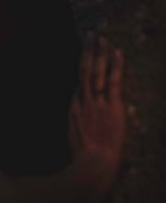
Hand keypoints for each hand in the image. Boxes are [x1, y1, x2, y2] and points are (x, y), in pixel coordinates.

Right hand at [69, 35, 125, 196]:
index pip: (81, 87)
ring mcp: (96, 104)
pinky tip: (117, 51)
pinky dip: (115, 65)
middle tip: (91, 36)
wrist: (92, 167)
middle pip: (84, 72)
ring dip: (98, 52)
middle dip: (88, 52)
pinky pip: (113, 81)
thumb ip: (102, 132)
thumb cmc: (89, 162)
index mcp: (75, 112)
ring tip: (100, 36)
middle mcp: (82, 103)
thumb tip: (126, 116)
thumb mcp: (87, 146)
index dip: (85, 70)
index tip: (89, 57)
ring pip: (95, 72)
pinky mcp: (111, 107)